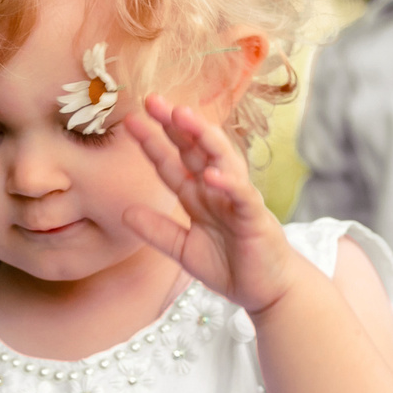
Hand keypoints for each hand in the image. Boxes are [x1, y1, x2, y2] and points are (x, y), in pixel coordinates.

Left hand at [119, 94, 299, 315]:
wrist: (267, 292)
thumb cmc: (230, 267)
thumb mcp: (183, 249)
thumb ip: (157, 231)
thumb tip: (125, 213)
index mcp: (198, 196)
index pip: (172, 162)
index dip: (152, 141)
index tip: (130, 120)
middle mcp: (216, 189)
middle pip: (194, 150)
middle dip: (174, 124)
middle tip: (152, 100)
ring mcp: (236, 199)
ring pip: (220, 160)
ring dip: (203, 137)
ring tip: (183, 117)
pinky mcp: (254, 217)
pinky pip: (241, 195)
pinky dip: (227, 183)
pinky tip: (211, 174)